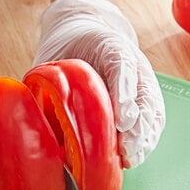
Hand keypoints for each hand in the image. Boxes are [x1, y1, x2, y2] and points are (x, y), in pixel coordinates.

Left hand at [34, 0, 164, 168]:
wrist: (87, 31)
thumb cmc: (68, 46)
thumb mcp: (54, 53)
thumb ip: (48, 77)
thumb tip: (35, 110)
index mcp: (109, 45)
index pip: (122, 66)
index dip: (125, 96)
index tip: (122, 123)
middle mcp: (131, 62)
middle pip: (143, 93)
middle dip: (137, 126)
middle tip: (126, 148)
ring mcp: (142, 78)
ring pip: (153, 107)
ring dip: (145, 136)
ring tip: (131, 158)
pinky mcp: (145, 94)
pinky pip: (153, 116)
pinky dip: (148, 137)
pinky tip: (136, 155)